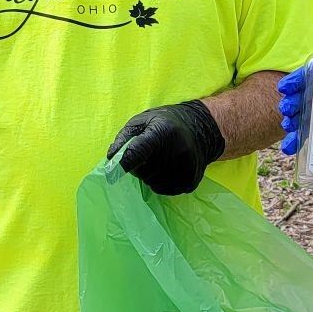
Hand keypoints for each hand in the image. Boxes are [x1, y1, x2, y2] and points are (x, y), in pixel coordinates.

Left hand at [107, 100, 225, 194]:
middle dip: (139, 166)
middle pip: (143, 171)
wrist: (201, 129)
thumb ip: (124, 138)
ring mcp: (185, 168)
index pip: (138, 151)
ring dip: (150, 176)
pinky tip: (169, 169)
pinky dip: (160, 182)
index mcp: (161, 132)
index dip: (124, 163)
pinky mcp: (190, 182)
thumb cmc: (165, 123)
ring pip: (152, 183)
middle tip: (148, 154)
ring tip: (160, 160)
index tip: (111, 173)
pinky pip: (164, 190)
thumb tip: (111, 158)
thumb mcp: (142, 121)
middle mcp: (176, 151)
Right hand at [277, 64, 312, 155]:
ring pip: (300, 112)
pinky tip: (290, 148)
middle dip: (292, 100)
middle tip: (288, 109)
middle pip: (302, 92)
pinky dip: (295, 140)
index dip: (298, 78)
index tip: (287, 87)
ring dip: (291, 119)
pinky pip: (304, 133)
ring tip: (289, 126)